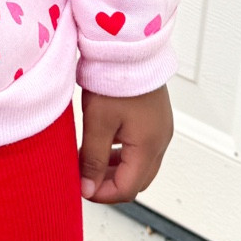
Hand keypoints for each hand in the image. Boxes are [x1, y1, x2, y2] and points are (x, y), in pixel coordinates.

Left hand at [78, 86, 173, 202]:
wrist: (129, 46)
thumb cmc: (115, 80)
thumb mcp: (98, 123)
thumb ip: (93, 160)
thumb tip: (88, 188)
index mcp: (148, 147)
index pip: (127, 189)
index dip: (102, 194)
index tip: (80, 187)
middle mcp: (160, 141)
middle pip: (137, 181)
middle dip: (110, 185)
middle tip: (84, 178)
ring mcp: (160, 130)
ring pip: (140, 166)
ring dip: (116, 170)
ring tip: (90, 163)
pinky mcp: (156, 120)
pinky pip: (142, 148)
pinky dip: (123, 155)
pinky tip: (103, 147)